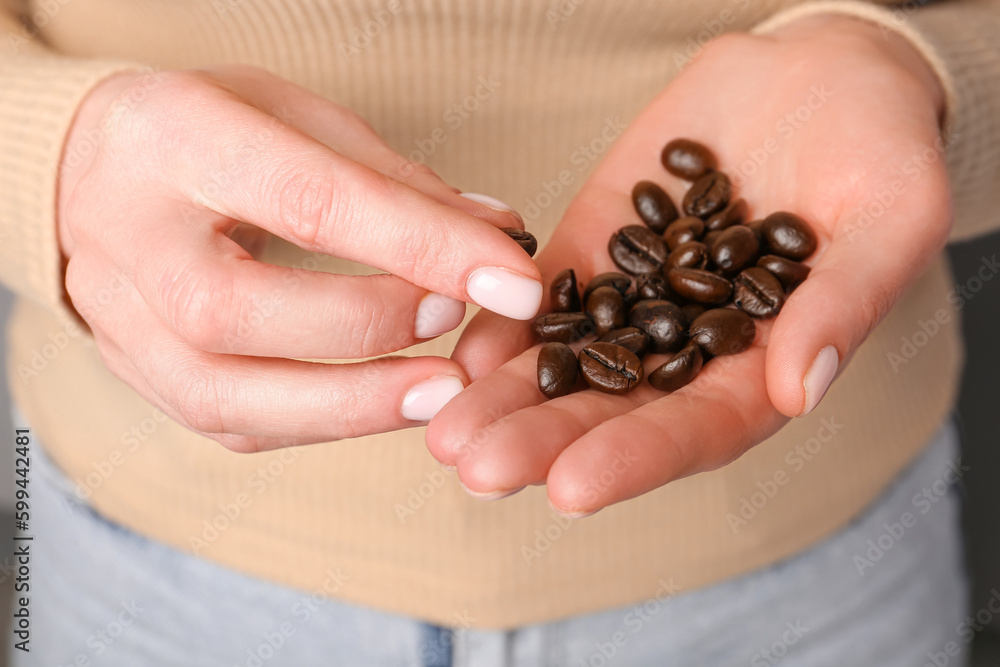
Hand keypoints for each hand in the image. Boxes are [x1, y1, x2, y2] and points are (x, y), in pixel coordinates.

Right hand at [58, 65, 541, 450]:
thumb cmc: (210, 130)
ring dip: (346, 406)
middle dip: (369, 327)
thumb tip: (496, 233)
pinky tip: (378, 406)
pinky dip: (313, 423)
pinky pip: (224, 422)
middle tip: (460, 322)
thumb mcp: (298, 116)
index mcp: (174, 139)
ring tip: (438, 397)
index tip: (513, 279)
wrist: (91, 168)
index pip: (310, 201)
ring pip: (220, 395)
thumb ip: (393, 179)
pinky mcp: (134, 370)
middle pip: (239, 313)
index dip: (422, 245)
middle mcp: (128, 235)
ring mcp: (116, 316)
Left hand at [426, 16, 949, 513]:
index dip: (635, 460)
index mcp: (760, 367)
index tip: (571, 488)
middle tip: (474, 465)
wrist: (817, 76)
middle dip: (541, 441)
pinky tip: (459, 348)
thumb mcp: (889, 217)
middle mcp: (685, 349)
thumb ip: (845, 301)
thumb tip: (805, 387)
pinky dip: (502, 321)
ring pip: (563, 362)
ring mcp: (631, 298)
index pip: (694, 429)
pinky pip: (541, 292)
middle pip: (609, 411)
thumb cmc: (877, 149)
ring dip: (503, 397)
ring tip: (444, 429)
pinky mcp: (593, 246)